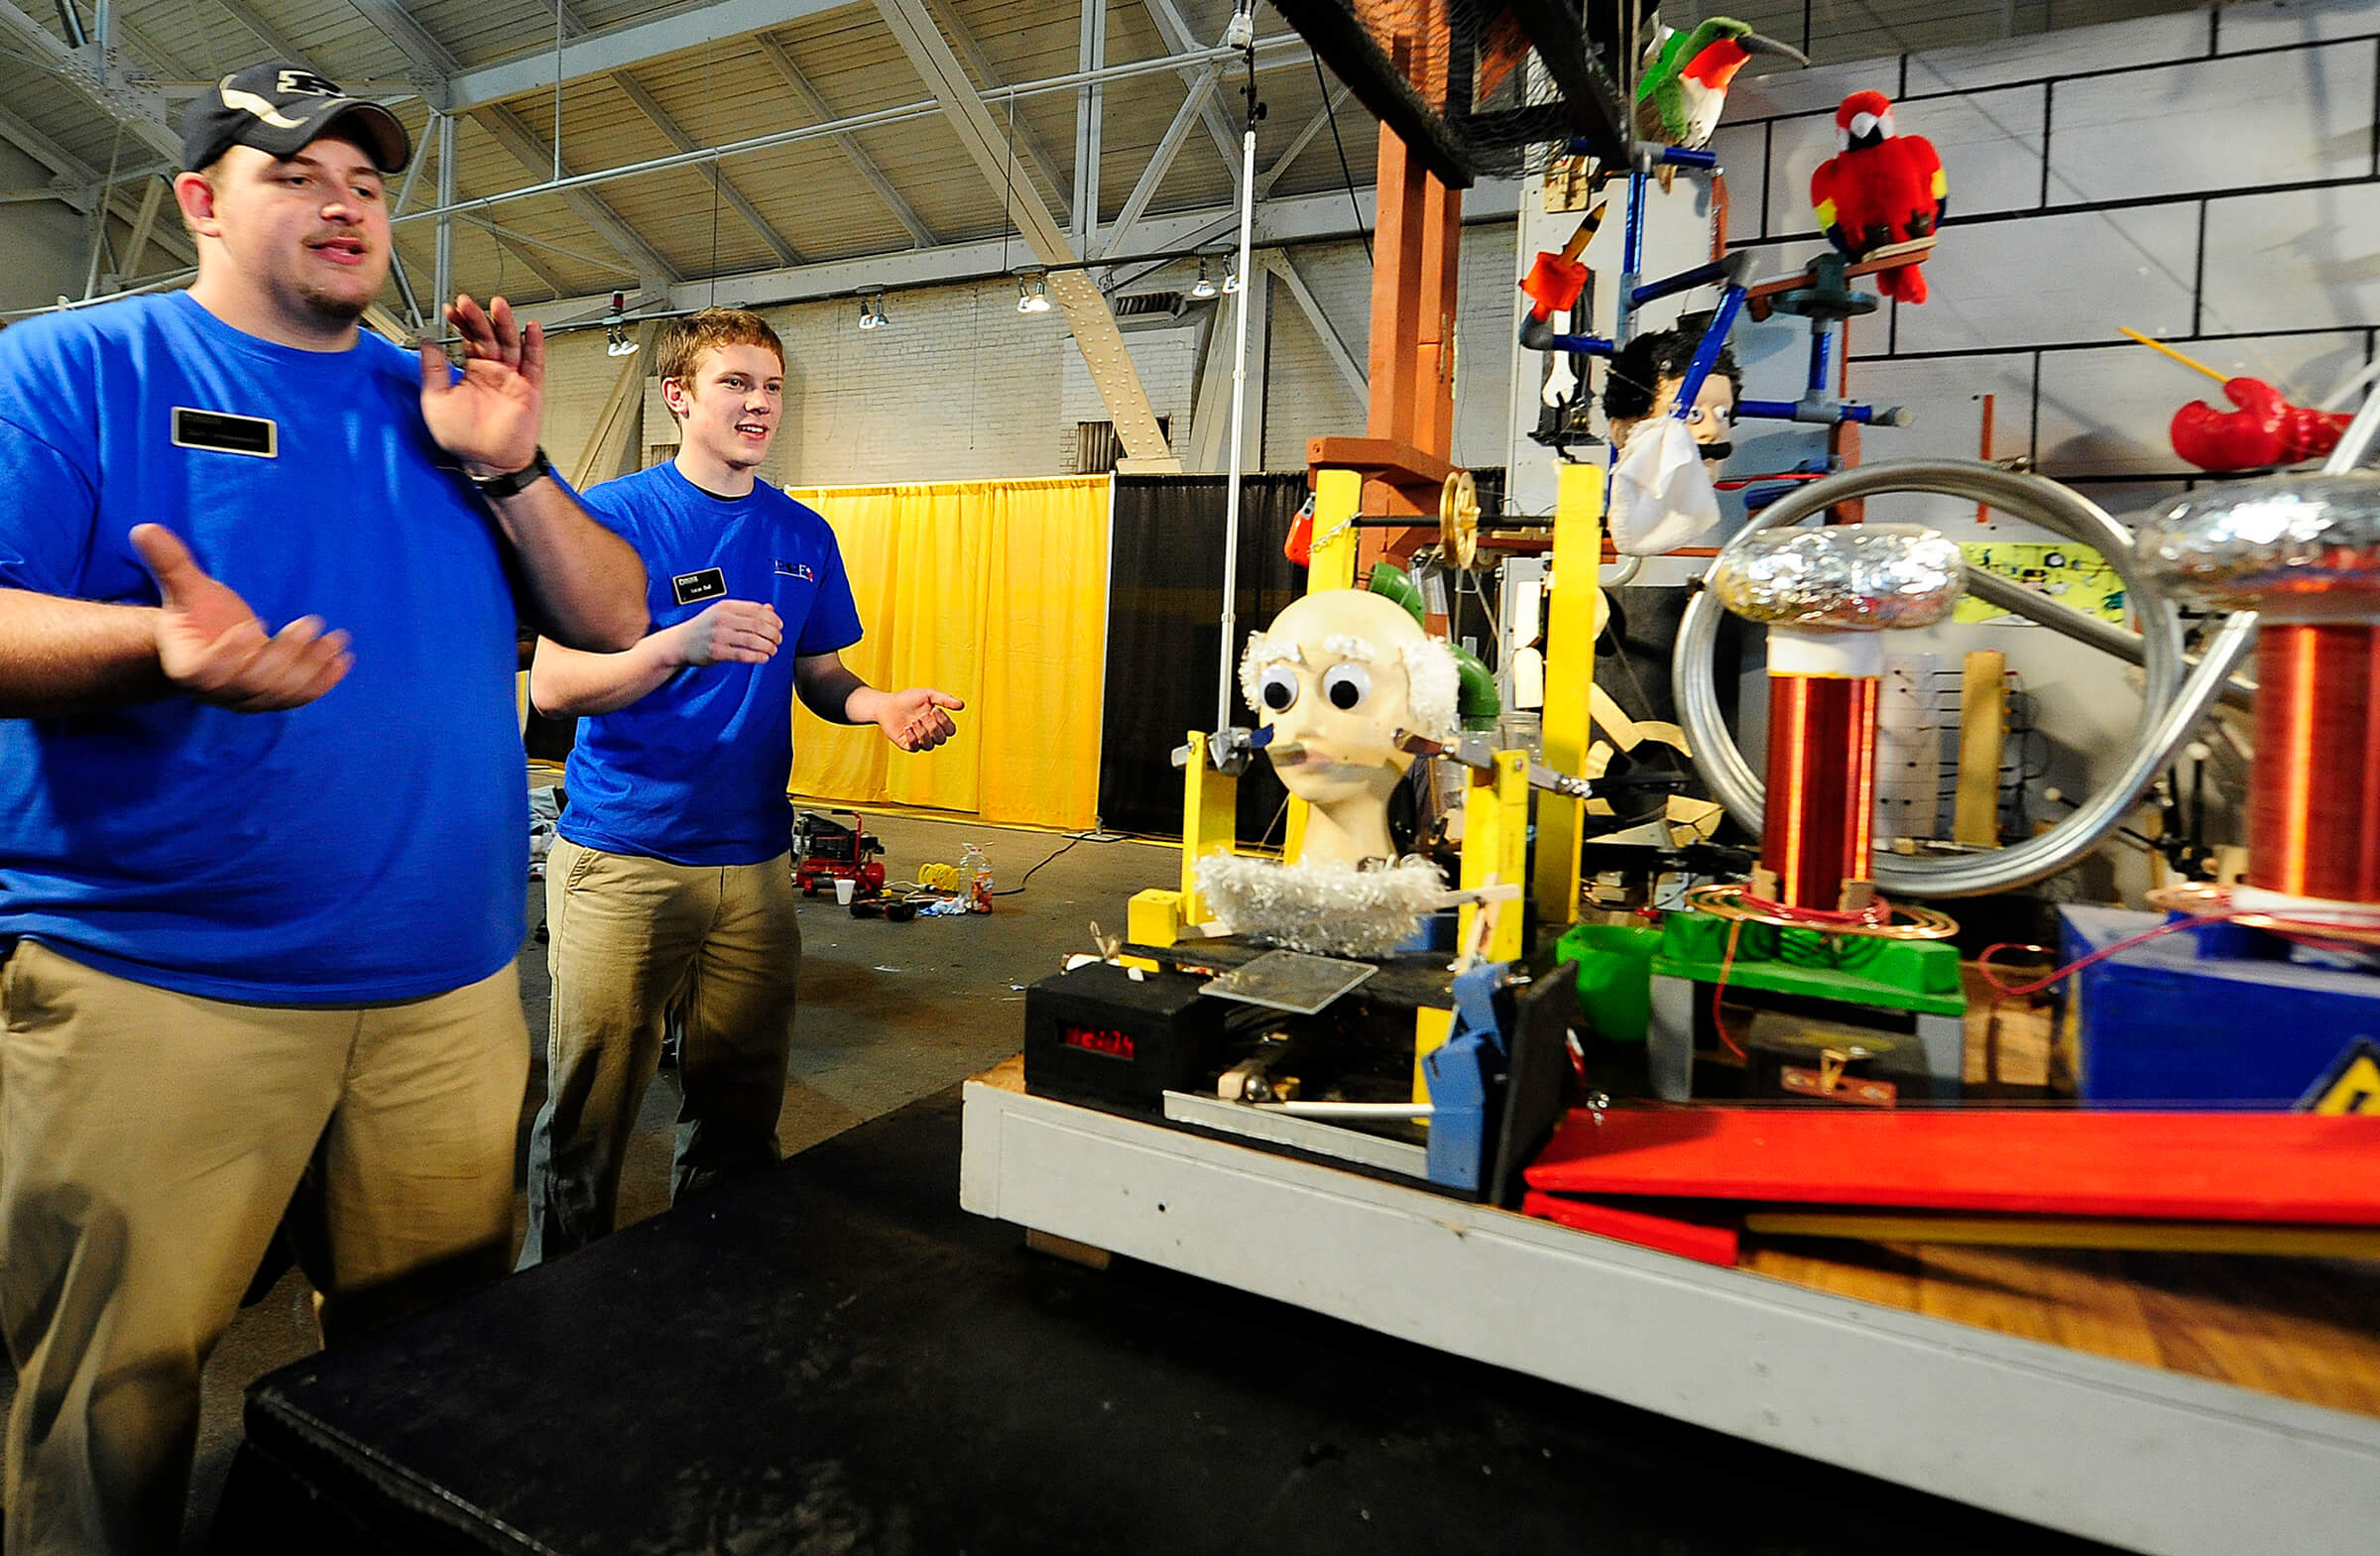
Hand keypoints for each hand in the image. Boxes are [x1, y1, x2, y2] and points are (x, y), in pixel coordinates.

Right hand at [131, 525, 351, 711]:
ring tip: (336, 639)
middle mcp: (219, 692)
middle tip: (310, 622)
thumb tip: (144, 528)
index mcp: (190, 668)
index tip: (250, 626)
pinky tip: (344, 659)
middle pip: (253, 682)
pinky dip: (324, 681)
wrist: (215, 640)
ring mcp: (249, 699)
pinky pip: (300, 697)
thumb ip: (170, 563)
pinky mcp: (275, 700)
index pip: (207, 671)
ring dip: (312, 666)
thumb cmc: (199, 613)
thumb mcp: (186, 588)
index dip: (229, 654)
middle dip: (285, 653)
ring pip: (281, 692)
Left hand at [420, 294, 542, 478]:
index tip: (451, 309)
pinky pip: (534, 362)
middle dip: (478, 318)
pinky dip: (534, 345)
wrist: (490, 463)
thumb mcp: (435, 401)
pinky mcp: (530, 388)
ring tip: (498, 306)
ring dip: (505, 324)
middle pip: (488, 336)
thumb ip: (432, 371)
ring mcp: (512, 378)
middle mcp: (493, 372)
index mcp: (472, 373)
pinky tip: (531, 328)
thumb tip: (426, 344)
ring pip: (510, 344)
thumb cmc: (463, 439)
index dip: (460, 323)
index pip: (467, 339)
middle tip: (468, 303)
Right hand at [667, 600, 780, 667]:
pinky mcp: (717, 652)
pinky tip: (764, 658)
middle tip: (779, 639)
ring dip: (768, 646)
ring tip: (773, 650)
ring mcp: (719, 635)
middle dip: (773, 633)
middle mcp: (722, 619)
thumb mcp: (723, 613)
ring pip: (752, 640)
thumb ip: (746, 611)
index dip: (772, 618)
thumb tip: (770, 609)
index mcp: (726, 606)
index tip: (779, 626)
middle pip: (757, 624)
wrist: (680, 642)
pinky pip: (742, 654)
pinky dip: (756, 657)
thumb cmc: (704, 627)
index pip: (756, 609)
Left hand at [877, 687, 962, 751]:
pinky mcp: (907, 745)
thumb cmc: (908, 699)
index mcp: (938, 723)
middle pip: (941, 739)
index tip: (935, 710)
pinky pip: (915, 747)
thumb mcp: (928, 695)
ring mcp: (919, 741)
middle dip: (933, 727)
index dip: (945, 722)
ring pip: (929, 745)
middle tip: (923, 715)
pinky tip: (908, 727)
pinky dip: (913, 737)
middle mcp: (930, 734)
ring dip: (923, 733)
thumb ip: (945, 700)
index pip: (950, 730)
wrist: (887, 704)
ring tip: (914, 721)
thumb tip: (962, 705)